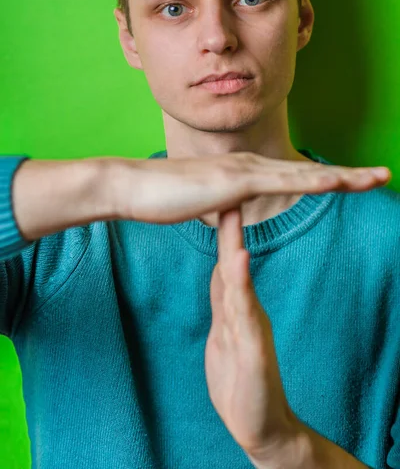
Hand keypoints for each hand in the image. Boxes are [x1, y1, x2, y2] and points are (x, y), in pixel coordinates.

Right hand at [113, 151, 390, 222]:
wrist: (133, 186)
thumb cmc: (162, 197)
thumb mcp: (199, 202)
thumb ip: (218, 203)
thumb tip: (226, 206)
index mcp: (246, 173)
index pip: (295, 177)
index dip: (328, 178)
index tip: (355, 182)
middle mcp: (252, 166)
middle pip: (310, 171)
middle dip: (350, 175)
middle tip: (384, 174)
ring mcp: (245, 171)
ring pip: (305, 173)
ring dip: (345, 175)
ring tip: (377, 177)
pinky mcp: (235, 181)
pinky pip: (282, 182)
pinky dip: (313, 180)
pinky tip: (337, 182)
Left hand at [204, 204, 298, 458]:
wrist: (260, 425)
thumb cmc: (240, 380)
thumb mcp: (225, 334)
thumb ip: (225, 302)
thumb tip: (220, 271)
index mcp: (235, 308)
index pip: (226, 262)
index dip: (220, 232)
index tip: (213, 200)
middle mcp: (246, 311)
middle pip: (234, 262)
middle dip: (229, 227)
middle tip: (227, 190)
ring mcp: (251, 327)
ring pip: (240, 281)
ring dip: (235, 247)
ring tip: (233, 216)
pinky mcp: (255, 348)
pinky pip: (245, 312)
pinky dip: (242, 286)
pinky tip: (240, 263)